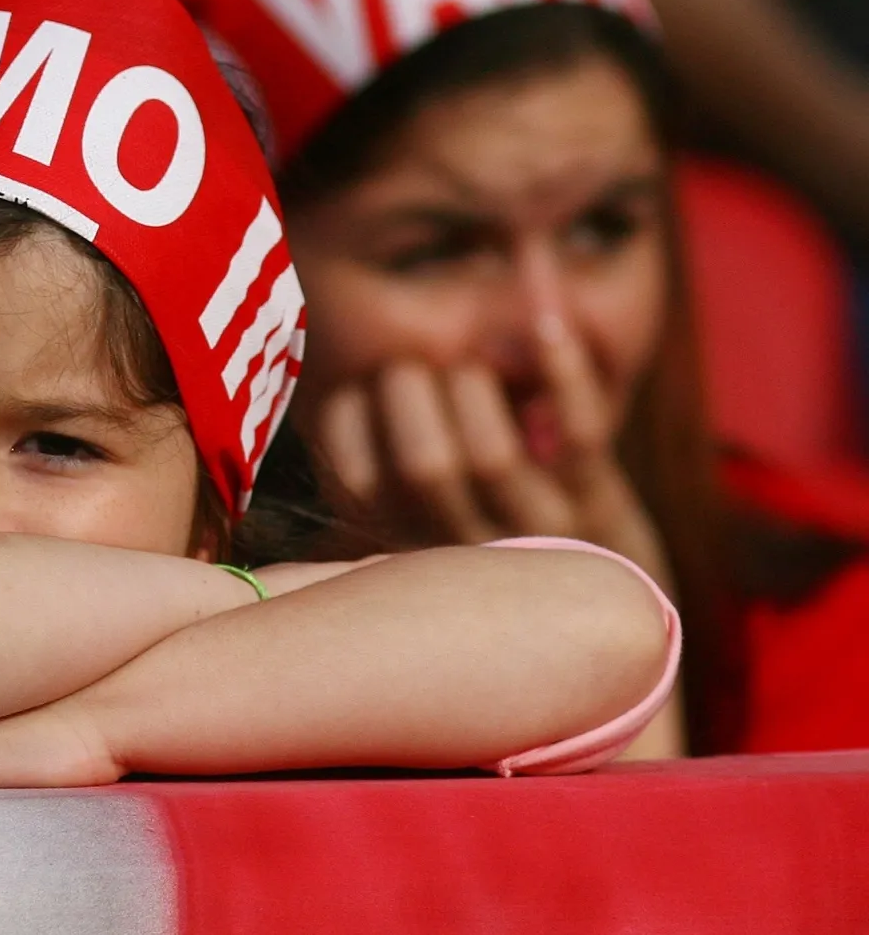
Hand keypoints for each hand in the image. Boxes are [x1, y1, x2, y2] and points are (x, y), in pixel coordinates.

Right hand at [314, 315, 671, 587]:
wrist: (593, 606)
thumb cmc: (485, 532)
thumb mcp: (418, 521)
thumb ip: (373, 473)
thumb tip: (334, 386)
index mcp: (407, 547)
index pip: (357, 485)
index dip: (347, 420)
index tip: (356, 386)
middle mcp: (466, 550)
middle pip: (424, 467)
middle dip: (409, 390)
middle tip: (412, 364)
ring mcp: (537, 532)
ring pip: (493, 455)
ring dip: (474, 386)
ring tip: (472, 363)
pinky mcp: (600, 507)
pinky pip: (580, 435)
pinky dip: (564, 373)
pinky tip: (546, 328)